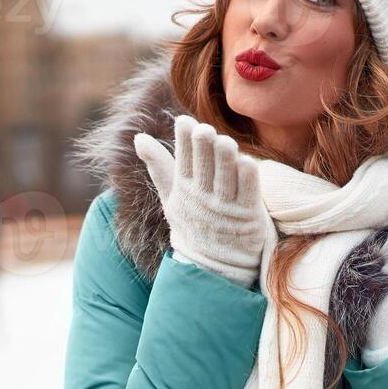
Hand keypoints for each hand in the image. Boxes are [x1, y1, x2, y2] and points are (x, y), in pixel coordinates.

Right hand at [133, 114, 267, 287]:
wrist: (213, 267)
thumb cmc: (193, 224)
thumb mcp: (171, 197)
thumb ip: (158, 166)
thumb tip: (139, 137)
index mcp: (184, 189)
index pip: (183, 160)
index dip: (184, 141)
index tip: (184, 121)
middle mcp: (203, 197)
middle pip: (204, 168)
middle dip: (204, 148)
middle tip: (204, 130)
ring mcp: (225, 208)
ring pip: (226, 179)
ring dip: (226, 161)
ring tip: (226, 142)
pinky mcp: (248, 217)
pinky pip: (248, 195)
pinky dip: (248, 180)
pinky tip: (248, 163)